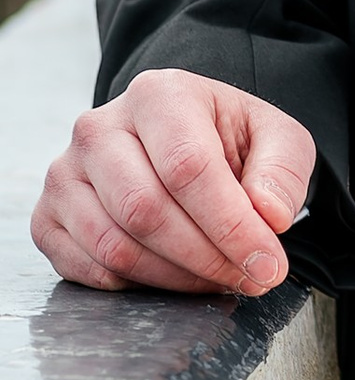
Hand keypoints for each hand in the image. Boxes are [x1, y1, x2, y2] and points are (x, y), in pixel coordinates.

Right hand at [34, 70, 315, 297]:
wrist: (182, 142)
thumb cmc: (229, 140)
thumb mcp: (277, 139)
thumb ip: (282, 172)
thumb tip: (270, 216)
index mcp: (158, 94)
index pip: (187, 168)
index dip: (231, 226)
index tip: (267, 264)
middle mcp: (98, 128)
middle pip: (147, 211)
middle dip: (206, 258)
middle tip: (249, 278)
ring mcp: (65, 173)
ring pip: (114, 245)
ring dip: (174, 278)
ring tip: (217, 278)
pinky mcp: (47, 216)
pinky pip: (84, 267)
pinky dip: (133, 286)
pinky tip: (172, 275)